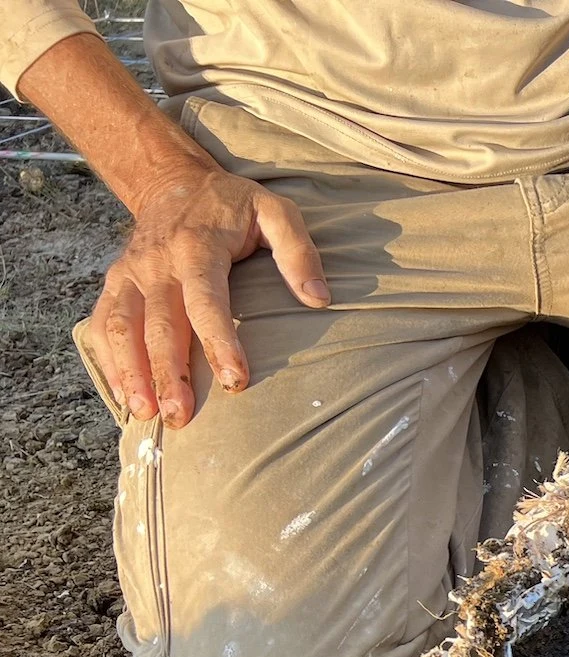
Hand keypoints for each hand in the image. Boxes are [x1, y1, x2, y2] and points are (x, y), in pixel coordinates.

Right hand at [87, 165, 327, 426]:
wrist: (174, 183)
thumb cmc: (232, 206)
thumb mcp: (275, 211)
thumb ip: (297, 251)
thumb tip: (319, 298)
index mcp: (196, 247)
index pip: (206, 301)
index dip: (219, 341)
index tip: (235, 381)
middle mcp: (157, 263)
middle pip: (160, 324)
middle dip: (168, 372)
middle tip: (181, 415)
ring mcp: (131, 275)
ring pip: (122, 326)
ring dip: (131, 372)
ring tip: (146, 414)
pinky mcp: (116, 285)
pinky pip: (102, 324)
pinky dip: (109, 361)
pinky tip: (125, 396)